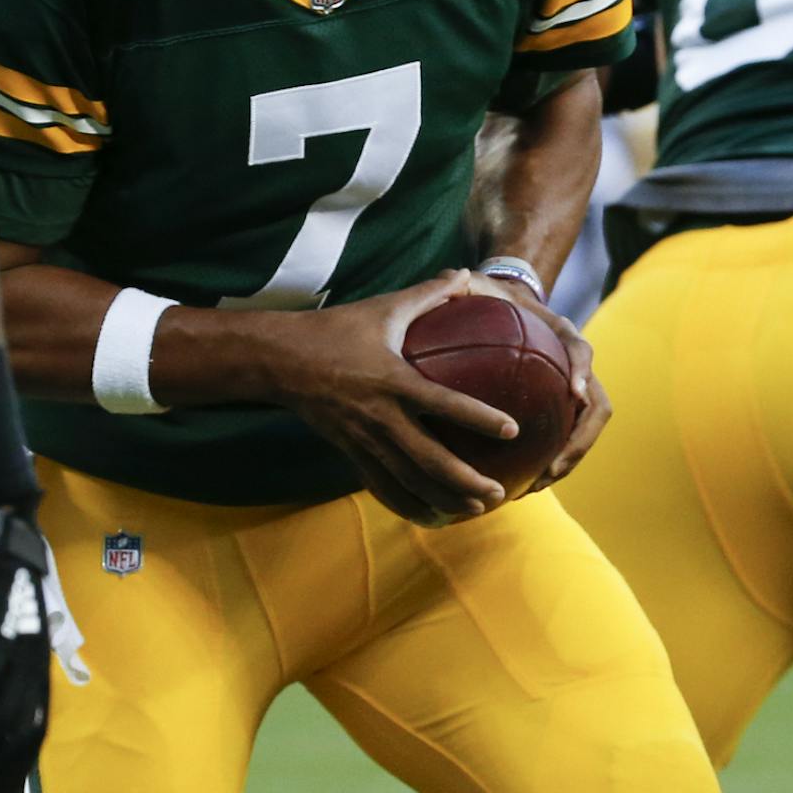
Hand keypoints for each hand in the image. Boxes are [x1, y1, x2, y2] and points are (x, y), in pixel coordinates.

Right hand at [255, 270, 519, 525]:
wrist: (280, 360)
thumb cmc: (335, 330)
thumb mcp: (382, 308)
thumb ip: (426, 295)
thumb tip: (463, 274)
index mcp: (392, 380)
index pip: (443, 403)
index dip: (478, 417)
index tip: (512, 429)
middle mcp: (380, 416)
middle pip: (428, 459)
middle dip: (465, 480)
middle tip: (499, 491)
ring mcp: (364, 440)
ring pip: (408, 481)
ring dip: (444, 499)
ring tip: (477, 509)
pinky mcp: (351, 453)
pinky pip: (382, 487)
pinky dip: (409, 506)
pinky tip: (432, 517)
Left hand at [462, 272, 611, 488]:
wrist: (507, 308)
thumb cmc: (490, 300)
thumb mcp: (477, 287)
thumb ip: (464, 284)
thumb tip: (451, 278)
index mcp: (562, 335)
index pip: (581, 350)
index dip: (580, 370)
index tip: (574, 393)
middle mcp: (575, 366)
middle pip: (597, 406)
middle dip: (580, 441)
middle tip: (552, 468)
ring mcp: (573, 391)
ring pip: (585, 432)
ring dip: (568, 461)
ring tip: (535, 485)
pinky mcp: (560, 411)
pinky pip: (564, 441)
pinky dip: (550, 464)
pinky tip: (518, 485)